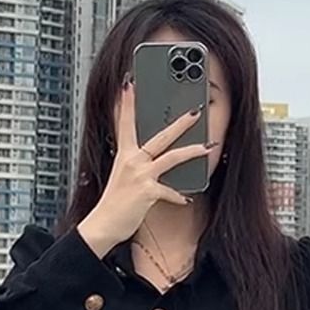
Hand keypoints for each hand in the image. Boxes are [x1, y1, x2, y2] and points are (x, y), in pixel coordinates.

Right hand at [77, 79, 212, 257]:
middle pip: (160, 136)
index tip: (129, 83)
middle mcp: (131, 161)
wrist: (102, 225)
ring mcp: (140, 175)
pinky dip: (178, 195)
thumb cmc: (113, 203)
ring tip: (207, 147)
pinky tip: (186, 198)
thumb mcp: (121, 176)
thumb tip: (150, 158)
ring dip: (192, 151)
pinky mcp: (147, 192)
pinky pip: (169, 191)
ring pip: (171, 157)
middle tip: (195, 111)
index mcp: (124, 155)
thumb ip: (134, 163)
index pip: (125, 123)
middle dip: (180, 123)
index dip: (127, 102)